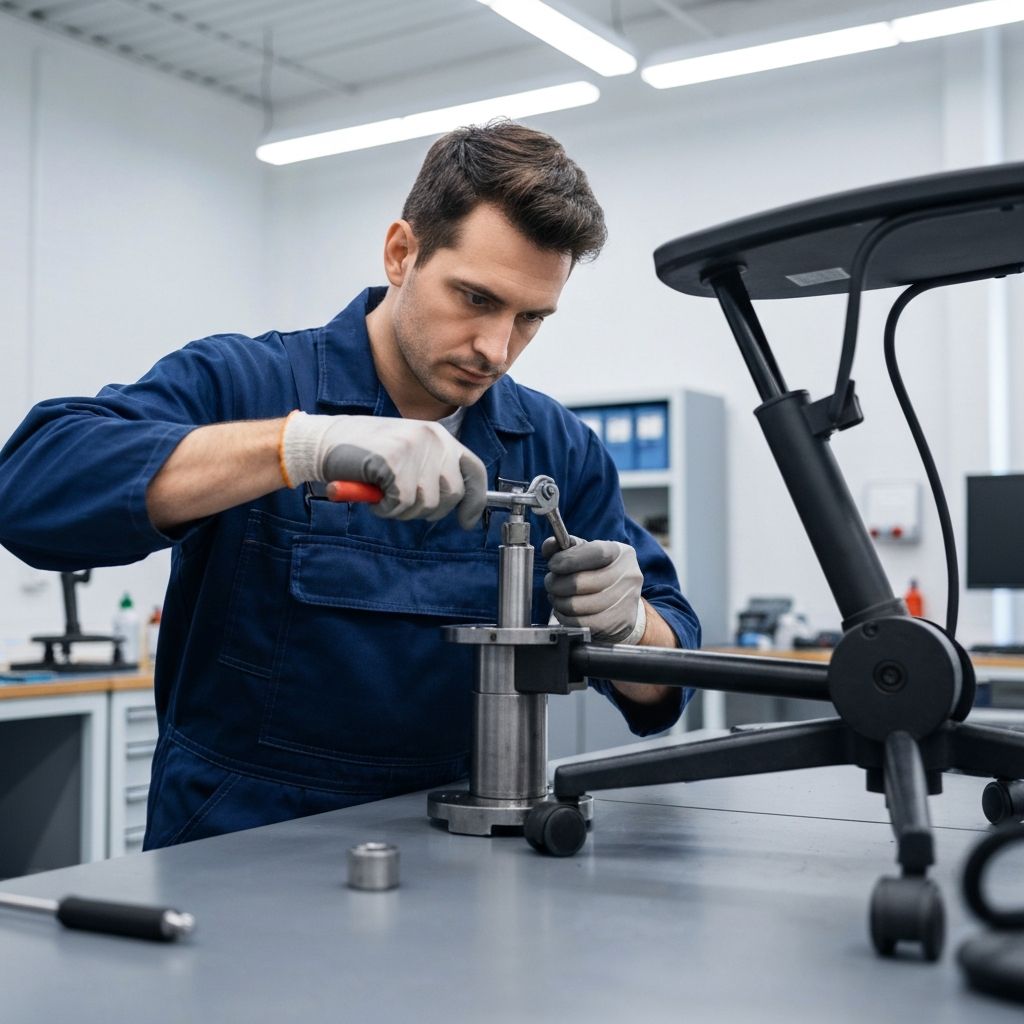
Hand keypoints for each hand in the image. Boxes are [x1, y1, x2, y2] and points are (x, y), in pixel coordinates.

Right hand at [282, 413, 486, 527]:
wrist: (323, 441)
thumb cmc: (363, 451)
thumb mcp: (407, 454)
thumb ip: (433, 471)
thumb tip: (457, 504)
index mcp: (439, 435)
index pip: (474, 470)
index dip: (475, 501)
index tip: (467, 521)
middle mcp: (432, 438)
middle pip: (452, 495)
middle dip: (428, 510)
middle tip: (401, 502)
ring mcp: (414, 448)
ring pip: (427, 503)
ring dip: (402, 509)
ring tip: (383, 492)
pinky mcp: (394, 462)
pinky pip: (402, 504)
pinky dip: (386, 508)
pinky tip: (373, 493)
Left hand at [542, 536, 645, 643]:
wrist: (623, 602)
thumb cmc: (599, 573)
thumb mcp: (586, 554)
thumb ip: (565, 547)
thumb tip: (549, 545)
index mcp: (621, 553)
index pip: (596, 553)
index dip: (569, 559)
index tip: (553, 564)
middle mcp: (628, 576)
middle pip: (582, 582)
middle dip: (557, 583)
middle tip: (551, 583)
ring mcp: (626, 601)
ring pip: (578, 605)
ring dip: (559, 602)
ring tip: (556, 597)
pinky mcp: (619, 623)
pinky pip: (582, 623)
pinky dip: (566, 618)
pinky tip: (563, 611)